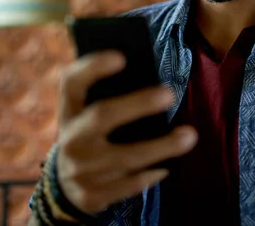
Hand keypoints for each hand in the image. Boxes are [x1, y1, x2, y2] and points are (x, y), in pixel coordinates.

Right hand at [56, 51, 197, 214]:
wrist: (64, 185)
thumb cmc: (88, 133)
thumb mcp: (85, 112)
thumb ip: (105, 94)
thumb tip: (149, 72)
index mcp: (69, 110)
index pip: (71, 82)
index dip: (92, 67)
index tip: (121, 57)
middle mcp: (71, 138)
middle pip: (101, 116)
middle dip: (137, 105)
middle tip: (170, 94)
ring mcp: (80, 170)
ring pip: (125, 157)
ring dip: (161, 147)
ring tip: (190, 136)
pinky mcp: (93, 196)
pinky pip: (129, 185)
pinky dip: (151, 175)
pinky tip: (168, 166)